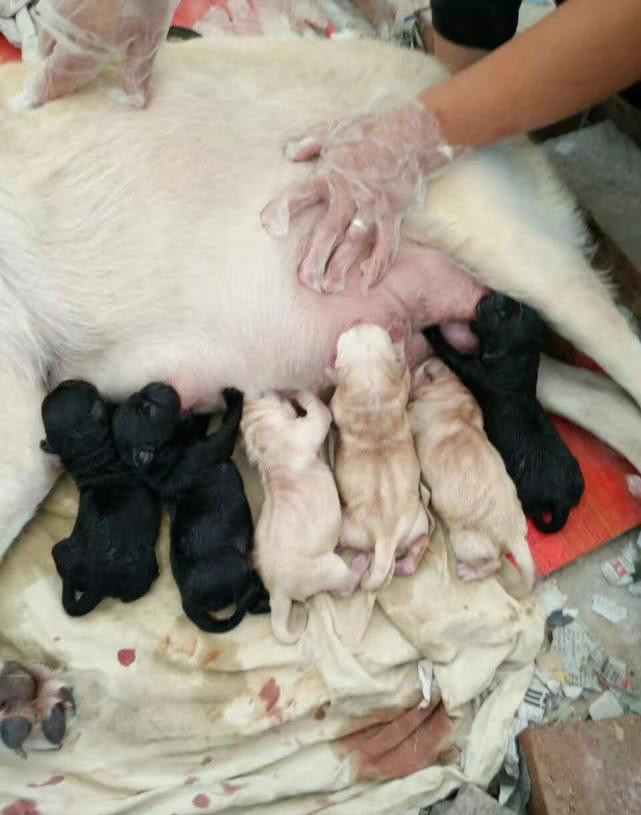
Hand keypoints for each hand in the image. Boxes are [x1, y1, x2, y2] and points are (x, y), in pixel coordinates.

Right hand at [12, 0, 178, 109]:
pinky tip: (79, 27)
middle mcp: (64, 24)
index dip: (43, 91)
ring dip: (56, 46)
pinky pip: (55, 13)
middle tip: (59, 82)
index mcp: (82, 45)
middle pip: (48, 53)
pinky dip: (62, 26)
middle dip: (53, 68)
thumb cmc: (146, 0)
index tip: (27, 104)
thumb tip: (136, 101)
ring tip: (69, 56)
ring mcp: (61, 3)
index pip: (57, 75)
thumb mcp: (149, 39)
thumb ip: (138, 71)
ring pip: (49, 31)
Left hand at [261, 102, 453, 293]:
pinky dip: (378, 264)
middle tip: (305, 279)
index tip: (267, 225)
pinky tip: (367, 283)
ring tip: (330, 287)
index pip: (301, 193)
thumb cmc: (368, 132)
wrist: (411, 132)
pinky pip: (387, 244)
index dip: (284, 208)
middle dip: (317, 255)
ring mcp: (373, 207)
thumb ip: (307, 143)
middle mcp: (350, 194)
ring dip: (343, 265)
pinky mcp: (393, 215)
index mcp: (330, 175)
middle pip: (329, 229)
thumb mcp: (332, 130)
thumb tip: (287, 152)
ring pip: (356, 242)